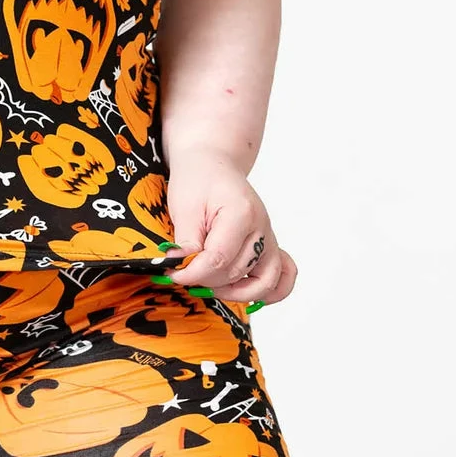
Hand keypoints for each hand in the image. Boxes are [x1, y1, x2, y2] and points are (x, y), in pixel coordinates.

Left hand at [158, 146, 296, 306]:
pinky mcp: (269, 247)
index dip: (193, 273)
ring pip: (264, 283)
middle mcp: (261, 229)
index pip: (219, 259)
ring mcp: (269, 239)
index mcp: (241, 214)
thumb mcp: (184, 206)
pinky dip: (268, 292)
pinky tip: (242, 292)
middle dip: (206, 280)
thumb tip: (179, 268)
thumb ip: (186, 241)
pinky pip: (283, 277)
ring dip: (235, 293)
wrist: (212, 163)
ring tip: (208, 287)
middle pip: (237, 272)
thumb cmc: (198, 179)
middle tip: (182, 273)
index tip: (173, 274)